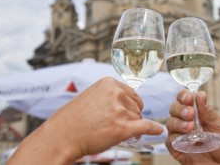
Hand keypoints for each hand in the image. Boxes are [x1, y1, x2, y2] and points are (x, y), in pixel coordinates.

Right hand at [8, 77, 162, 163]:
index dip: (130, 106)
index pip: (131, 94)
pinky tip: (158, 130)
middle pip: (137, 106)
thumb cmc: (74, 118)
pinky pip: (145, 126)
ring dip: (131, 126)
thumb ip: (112, 95)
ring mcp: (119, 110)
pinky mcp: (122, 127)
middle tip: (116, 125)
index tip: (124, 113)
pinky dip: (153, 129)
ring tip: (111, 131)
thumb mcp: (93, 96)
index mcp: (109, 83)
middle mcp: (116, 93)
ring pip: (138, 118)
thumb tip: (132, 103)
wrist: (62, 136)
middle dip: (131, 116)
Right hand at [165, 90, 219, 164]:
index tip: (189, 97)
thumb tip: (201, 94)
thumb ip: (209, 111)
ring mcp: (179, 133)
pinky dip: (176, 138)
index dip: (184, 95)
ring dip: (179, 123)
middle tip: (191, 113)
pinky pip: (170, 140)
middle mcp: (185, 120)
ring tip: (190, 127)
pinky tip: (186, 139)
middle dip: (181, 109)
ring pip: (170, 122)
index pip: (184, 98)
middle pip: (174, 108)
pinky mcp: (176, 147)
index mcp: (195, 111)